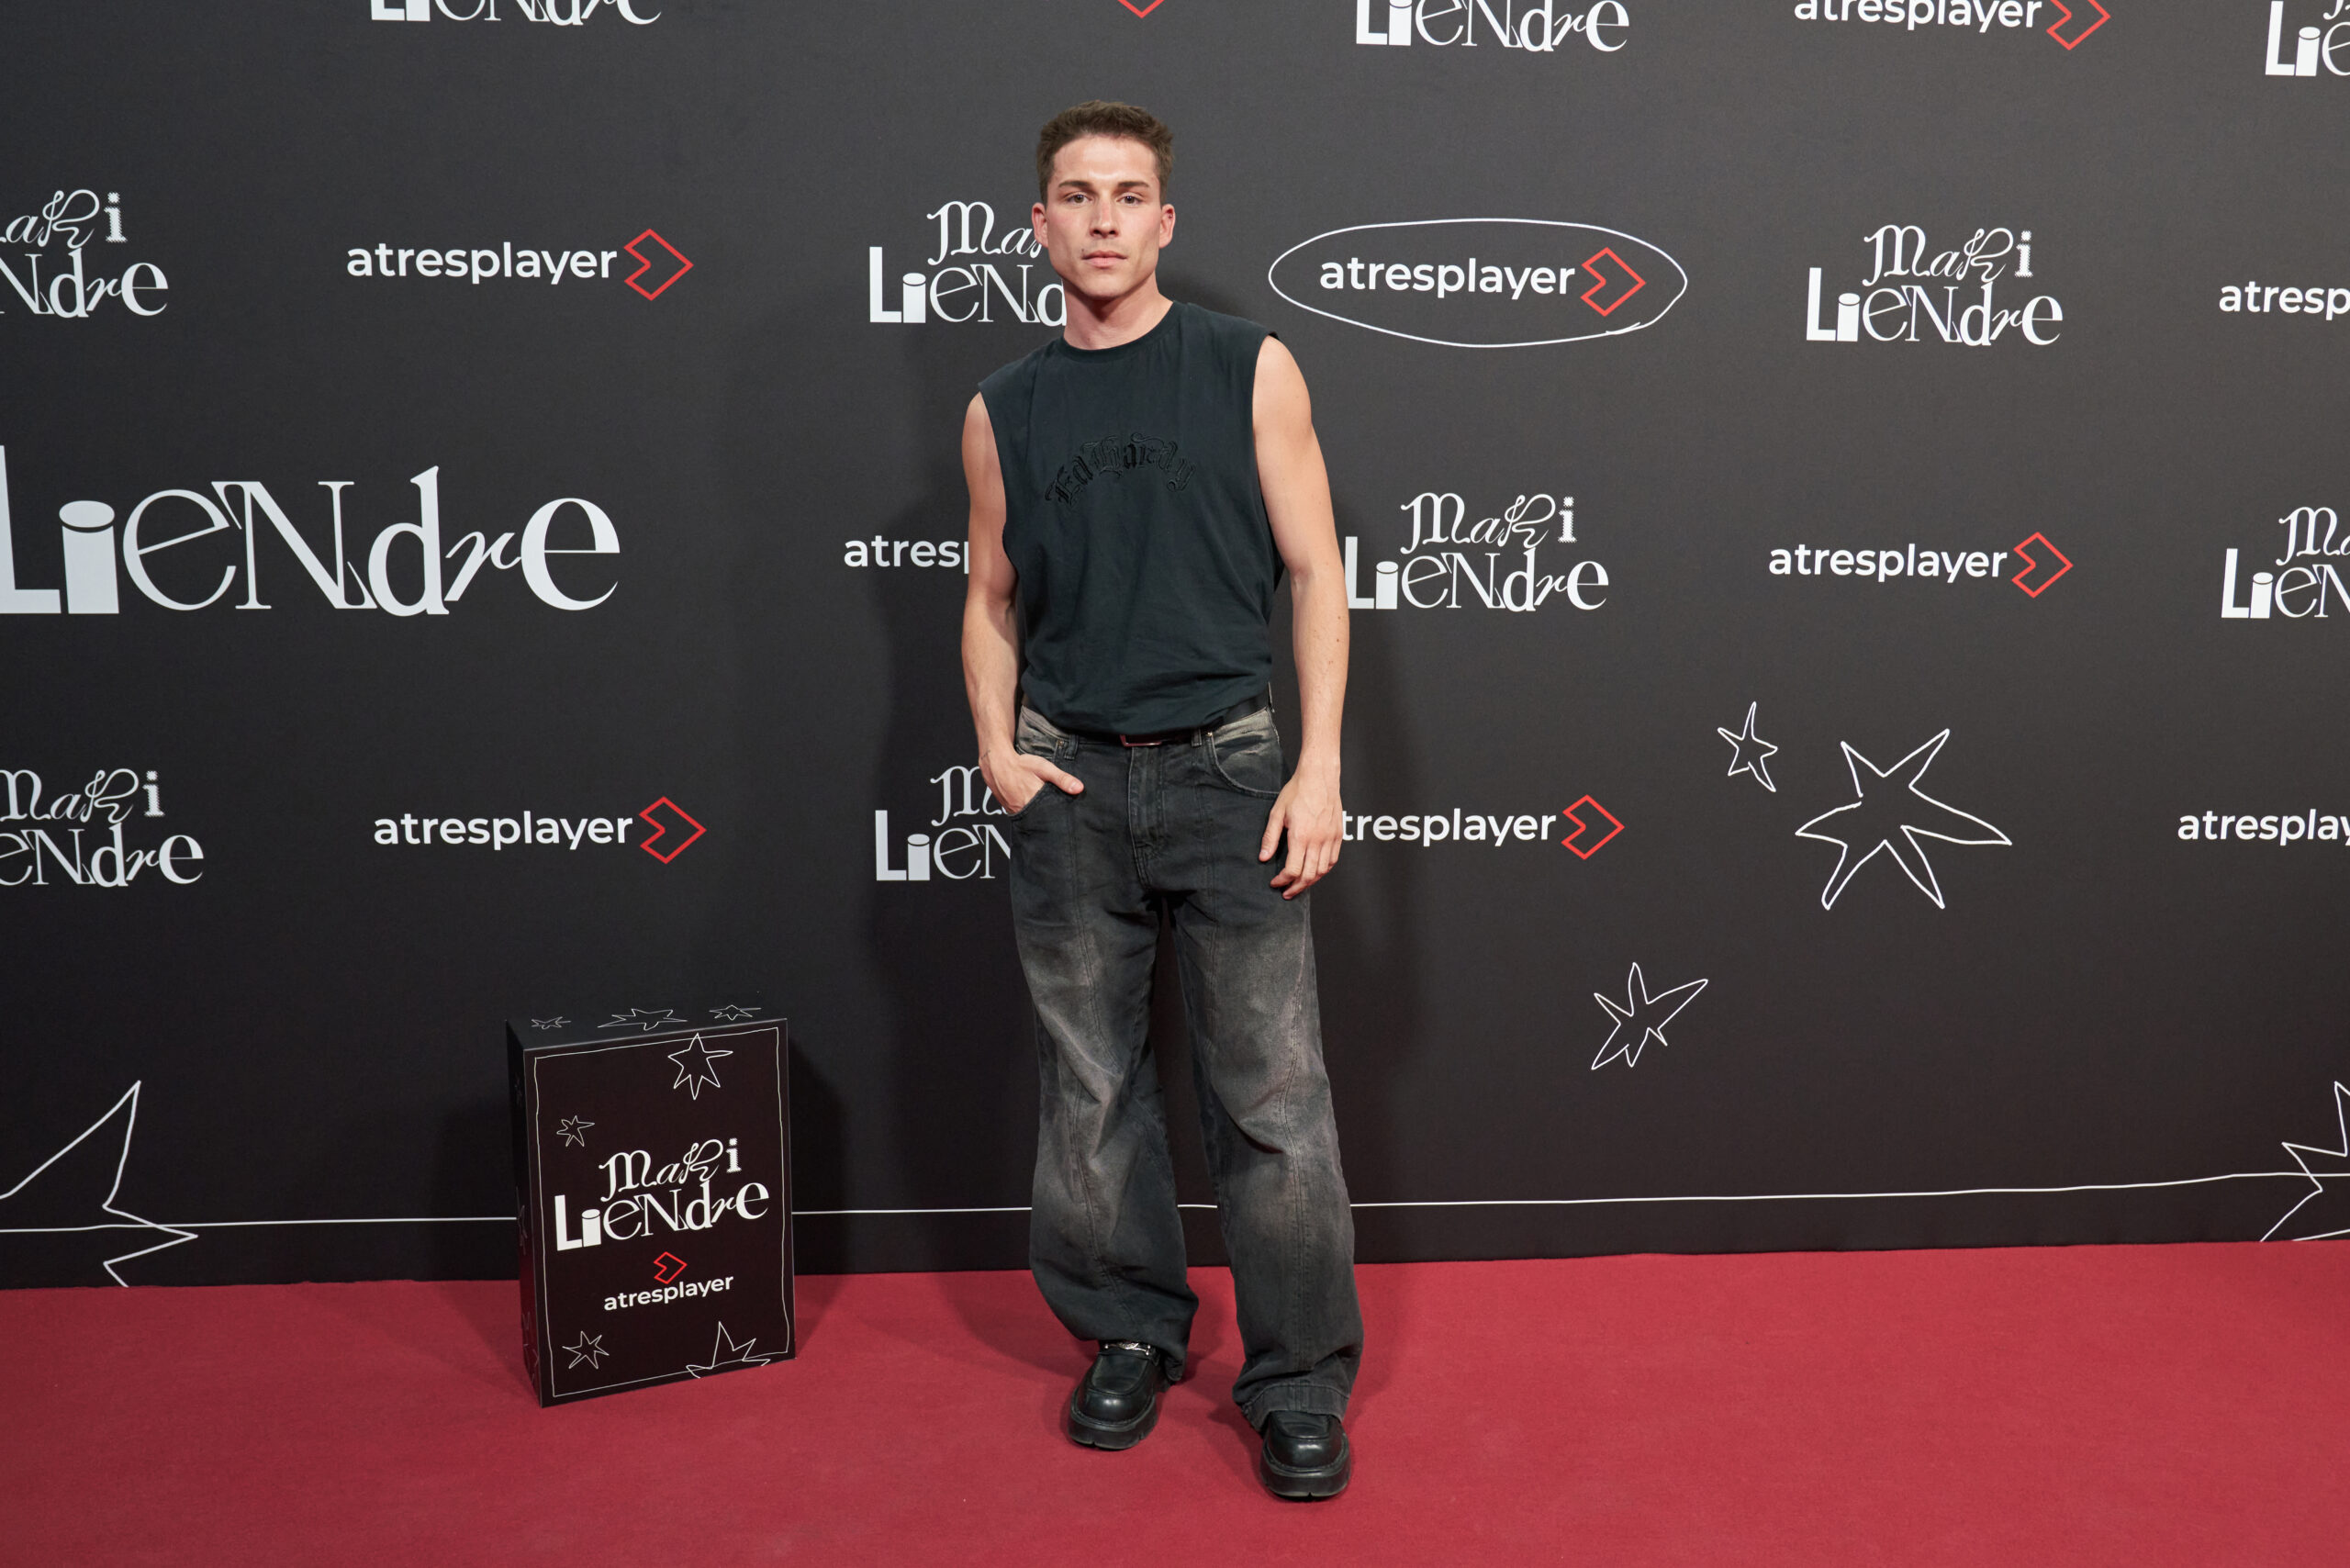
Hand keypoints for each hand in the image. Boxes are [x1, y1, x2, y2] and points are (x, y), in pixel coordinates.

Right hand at [982, 746, 1083, 815]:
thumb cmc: (1021, 764)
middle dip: (1052, 820)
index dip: (1061, 818)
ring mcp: (1015, 811)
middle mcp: (1024, 809)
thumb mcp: (1044, 768)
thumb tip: (1079, 788)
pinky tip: (1036, 811)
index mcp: (1034, 801)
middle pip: (1043, 820)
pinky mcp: (1010, 810)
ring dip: (1041, 818)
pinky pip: (1023, 816)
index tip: (1069, 819)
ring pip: (1033, 819)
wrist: (996, 763)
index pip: (1053, 816)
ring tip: (1051, 817)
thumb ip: (1062, 778)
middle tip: (1062, 820)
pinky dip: (1031, 815)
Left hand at [1260, 761, 1340, 897]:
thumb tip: (1263, 858)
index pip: (1293, 870)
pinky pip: (1332, 860)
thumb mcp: (1277, 813)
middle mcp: (1318, 840)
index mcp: (1301, 836)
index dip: (1282, 881)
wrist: (1319, 776)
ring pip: (1322, 871)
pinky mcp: (1338, 835)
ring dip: (1310, 881)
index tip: (1275, 882)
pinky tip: (1314, 871)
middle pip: (1309, 875)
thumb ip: (1270, 838)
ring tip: (1299, 885)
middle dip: (1296, 888)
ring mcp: (1330, 838)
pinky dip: (1323, 870)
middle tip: (1286, 892)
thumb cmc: (1297, 792)